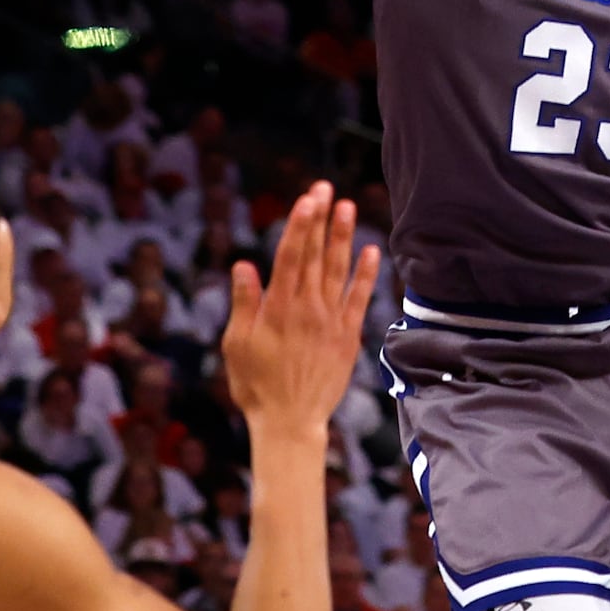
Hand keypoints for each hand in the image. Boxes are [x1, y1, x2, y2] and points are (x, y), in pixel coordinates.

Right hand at [222, 181, 378, 437]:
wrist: (291, 423)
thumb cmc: (256, 385)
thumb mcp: (237, 345)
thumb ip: (244, 303)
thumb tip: (243, 265)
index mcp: (278, 307)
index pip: (290, 255)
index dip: (300, 224)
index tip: (307, 198)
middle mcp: (306, 308)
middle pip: (315, 254)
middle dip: (320, 219)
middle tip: (325, 187)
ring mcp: (330, 320)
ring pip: (338, 269)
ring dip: (343, 236)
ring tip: (348, 206)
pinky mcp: (348, 336)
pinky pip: (359, 299)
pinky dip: (366, 274)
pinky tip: (371, 250)